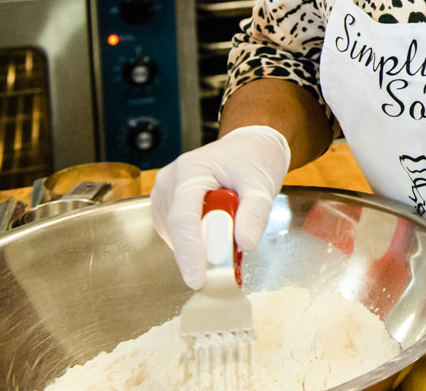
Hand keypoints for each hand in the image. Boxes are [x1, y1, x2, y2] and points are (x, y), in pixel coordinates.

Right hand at [149, 124, 290, 287]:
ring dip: (203, 245)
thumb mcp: (261, 184)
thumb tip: (246, 243)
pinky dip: (199, 241)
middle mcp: (169, 183)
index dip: (189, 252)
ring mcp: (164, 196)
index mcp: (189, 171)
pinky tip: (219, 229)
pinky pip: (179, 235)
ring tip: (231, 229)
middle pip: (179, 231)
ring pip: (177, 236)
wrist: (247, 147)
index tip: (197, 279)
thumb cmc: (253, 159)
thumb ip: (255, 213)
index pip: (184, 219)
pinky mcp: (166, 208)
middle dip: (202, 252)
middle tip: (231, 260)